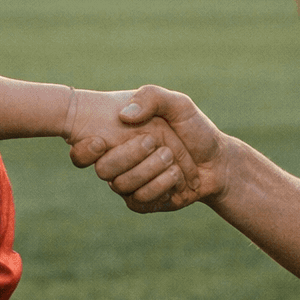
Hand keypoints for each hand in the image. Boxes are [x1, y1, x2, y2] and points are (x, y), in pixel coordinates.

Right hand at [61, 89, 190, 206]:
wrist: (217, 161)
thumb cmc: (194, 129)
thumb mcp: (178, 104)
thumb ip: (152, 98)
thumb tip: (125, 115)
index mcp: (119, 137)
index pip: (82, 149)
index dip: (83, 151)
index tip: (99, 140)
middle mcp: (119, 161)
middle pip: (103, 169)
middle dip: (129, 155)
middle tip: (153, 142)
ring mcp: (130, 182)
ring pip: (121, 185)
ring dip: (150, 170)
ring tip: (171, 159)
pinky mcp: (143, 201)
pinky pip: (139, 200)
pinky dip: (160, 187)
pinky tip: (176, 178)